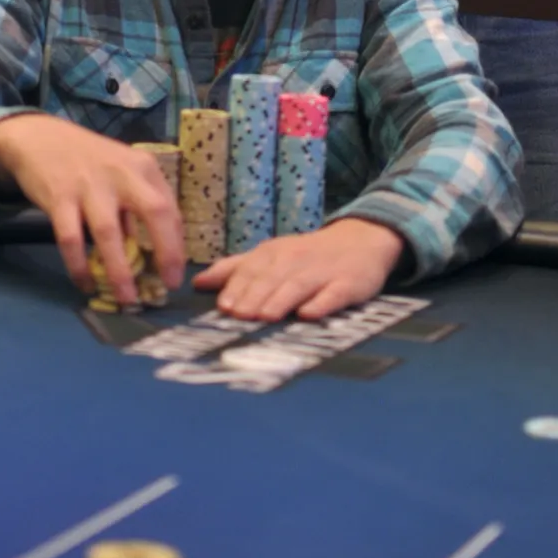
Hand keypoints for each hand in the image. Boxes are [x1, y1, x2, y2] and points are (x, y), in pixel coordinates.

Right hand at [0, 114, 184, 303]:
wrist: (39, 138)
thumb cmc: (89, 161)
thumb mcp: (122, 171)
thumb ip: (137, 205)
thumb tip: (154, 251)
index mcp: (143, 167)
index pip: (170, 208)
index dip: (177, 245)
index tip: (175, 274)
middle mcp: (122, 173)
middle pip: (154, 212)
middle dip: (166, 252)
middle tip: (166, 286)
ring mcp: (90, 185)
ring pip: (109, 234)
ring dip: (120, 271)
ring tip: (126, 299)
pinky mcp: (59, 197)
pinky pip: (72, 240)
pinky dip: (79, 266)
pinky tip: (85, 283)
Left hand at [192, 218, 404, 321]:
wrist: (360, 240)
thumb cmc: (307, 255)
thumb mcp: (270, 256)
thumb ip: (235, 269)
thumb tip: (198, 282)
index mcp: (273, 254)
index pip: (250, 271)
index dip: (237, 289)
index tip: (223, 307)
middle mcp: (295, 260)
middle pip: (271, 279)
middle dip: (254, 297)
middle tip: (239, 316)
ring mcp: (322, 272)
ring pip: (298, 286)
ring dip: (281, 300)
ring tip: (266, 316)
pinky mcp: (348, 283)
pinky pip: (334, 294)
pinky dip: (321, 303)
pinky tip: (309, 314)